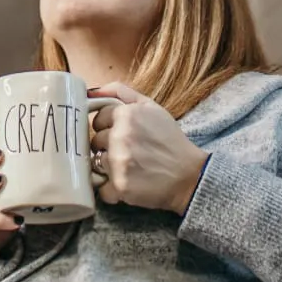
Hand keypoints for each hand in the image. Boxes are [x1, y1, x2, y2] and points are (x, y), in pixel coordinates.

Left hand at [88, 82, 207, 213]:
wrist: (190, 174)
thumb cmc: (169, 140)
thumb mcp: (151, 106)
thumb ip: (120, 92)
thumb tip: (92, 92)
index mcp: (125, 114)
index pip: (98, 119)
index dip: (108, 127)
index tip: (122, 135)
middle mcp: (119, 136)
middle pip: (95, 141)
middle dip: (108, 146)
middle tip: (129, 152)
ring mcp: (118, 162)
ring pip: (97, 163)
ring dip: (109, 167)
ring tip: (130, 167)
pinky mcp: (120, 186)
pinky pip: (102, 189)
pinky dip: (112, 190)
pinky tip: (128, 183)